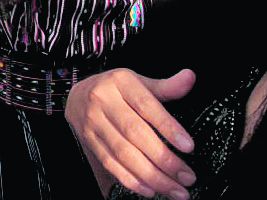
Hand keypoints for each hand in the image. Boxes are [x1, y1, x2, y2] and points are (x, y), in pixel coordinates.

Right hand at [65, 68, 196, 199]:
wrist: (76, 96)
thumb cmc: (115, 89)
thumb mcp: (137, 81)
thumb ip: (165, 86)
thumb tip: (190, 78)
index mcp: (120, 82)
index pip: (146, 105)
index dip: (168, 127)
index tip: (189, 146)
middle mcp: (103, 101)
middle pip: (135, 133)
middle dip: (164, 159)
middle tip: (187, 176)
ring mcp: (94, 122)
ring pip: (123, 152)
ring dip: (151, 175)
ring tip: (175, 189)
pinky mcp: (89, 140)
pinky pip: (110, 163)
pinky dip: (131, 180)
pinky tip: (150, 189)